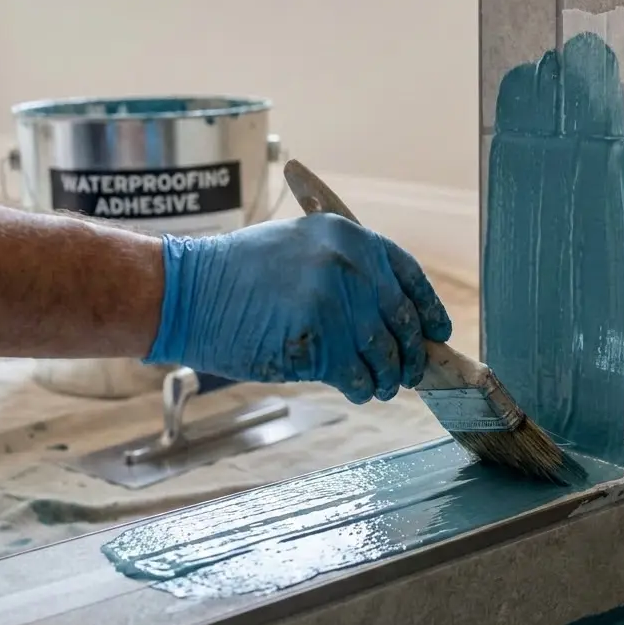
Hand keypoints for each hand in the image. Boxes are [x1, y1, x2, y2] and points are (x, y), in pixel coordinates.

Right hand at [145, 214, 452, 402]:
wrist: (185, 291)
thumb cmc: (237, 275)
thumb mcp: (300, 248)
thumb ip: (347, 272)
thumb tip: (391, 316)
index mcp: (347, 235)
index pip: (408, 274)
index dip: (428, 308)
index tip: (438, 331)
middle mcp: (348, 262)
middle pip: (401, 320)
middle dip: (410, 353)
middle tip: (409, 371)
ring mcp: (335, 300)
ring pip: (383, 353)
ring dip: (386, 377)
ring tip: (379, 385)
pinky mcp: (319, 339)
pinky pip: (356, 374)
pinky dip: (360, 387)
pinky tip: (355, 389)